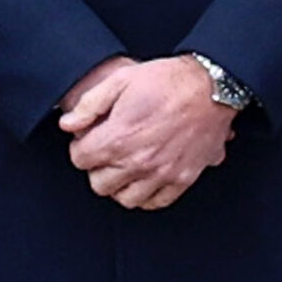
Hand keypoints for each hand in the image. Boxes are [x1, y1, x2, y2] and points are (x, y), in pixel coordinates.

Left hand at [59, 55, 235, 210]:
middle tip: (107, 152)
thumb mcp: (121, 79)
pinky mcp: (182, 179)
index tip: (90, 139)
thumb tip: (68, 124)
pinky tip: (145, 178)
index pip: (80, 160)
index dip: (81, 147)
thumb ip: (89, 104)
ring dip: (120, 185)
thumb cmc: (168, 80)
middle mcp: (138, 161)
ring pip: (125, 198)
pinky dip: (146, 195)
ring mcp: (161, 173)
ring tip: (124, 167)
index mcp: (118, 137)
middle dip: (97, 167)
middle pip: (99, 184)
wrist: (212, 87)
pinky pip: (156, 202)